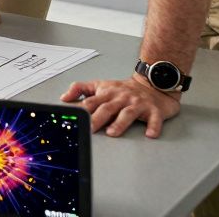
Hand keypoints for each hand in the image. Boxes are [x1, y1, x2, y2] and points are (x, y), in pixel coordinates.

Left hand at [61, 74, 180, 137]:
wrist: (153, 83)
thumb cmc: (124, 89)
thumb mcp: (100, 84)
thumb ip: (80, 89)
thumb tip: (64, 98)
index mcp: (107, 93)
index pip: (91, 101)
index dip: (81, 109)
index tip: (74, 118)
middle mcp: (121, 98)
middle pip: (107, 108)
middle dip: (97, 119)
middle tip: (89, 129)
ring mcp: (138, 103)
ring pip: (128, 113)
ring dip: (120, 123)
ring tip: (112, 133)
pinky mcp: (154, 110)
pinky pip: (154, 119)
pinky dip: (153, 126)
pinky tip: (150, 134)